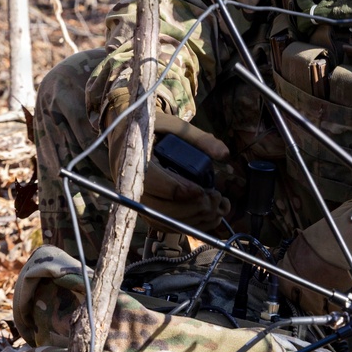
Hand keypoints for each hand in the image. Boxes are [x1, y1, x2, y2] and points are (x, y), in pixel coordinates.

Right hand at [108, 105, 230, 233]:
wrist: (127, 133)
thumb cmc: (151, 128)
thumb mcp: (174, 126)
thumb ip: (199, 139)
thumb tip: (224, 154)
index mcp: (135, 162)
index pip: (156, 184)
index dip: (182, 190)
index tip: (204, 190)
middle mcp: (131, 185)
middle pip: (161, 209)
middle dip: (193, 208)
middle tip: (215, 198)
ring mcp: (137, 201)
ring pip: (164, 221)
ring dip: (194, 220)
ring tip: (218, 208)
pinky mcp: (145, 210)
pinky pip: (165, 225)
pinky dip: (187, 225)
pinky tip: (208, 216)